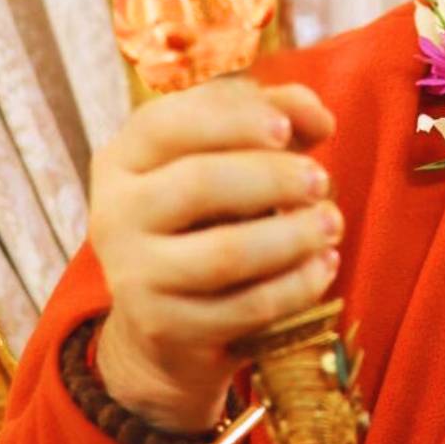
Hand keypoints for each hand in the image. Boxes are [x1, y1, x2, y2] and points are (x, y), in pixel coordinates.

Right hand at [89, 77, 339, 431]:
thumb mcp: (228, 157)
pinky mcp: (165, 326)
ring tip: (331, 223)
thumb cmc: (205, 218)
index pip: (164, 123)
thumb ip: (272, 117)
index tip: (286, 130)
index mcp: (122, 159)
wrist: (162, 320)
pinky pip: (245, 307)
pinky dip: (295, 286)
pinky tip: (323, 266)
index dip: (231, 121)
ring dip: (292, 236)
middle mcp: (114, 214)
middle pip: (199, 183)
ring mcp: (135, 275)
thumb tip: (316, 117)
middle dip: (273, 178)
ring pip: (225, 252)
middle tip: (321, 180)